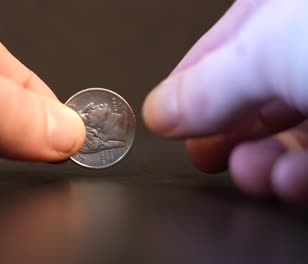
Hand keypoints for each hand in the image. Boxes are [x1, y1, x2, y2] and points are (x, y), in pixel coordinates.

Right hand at [142, 0, 307, 201]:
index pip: (218, 49)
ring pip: (286, 132)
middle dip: (224, 133)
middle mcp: (304, 48)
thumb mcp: (267, 52)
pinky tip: (285, 180)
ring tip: (250, 171)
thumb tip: (157, 113)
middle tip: (205, 154)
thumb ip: (207, 85)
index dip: (188, 86)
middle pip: (251, 96)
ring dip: (260, 161)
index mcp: (279, 10)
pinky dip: (294, 176)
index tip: (165, 119)